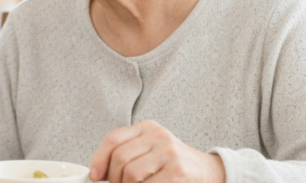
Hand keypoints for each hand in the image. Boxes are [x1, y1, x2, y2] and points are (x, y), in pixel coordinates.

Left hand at [89, 120, 225, 182]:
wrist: (210, 172)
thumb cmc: (174, 165)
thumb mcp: (150, 151)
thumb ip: (127, 156)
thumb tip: (98, 173)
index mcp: (147, 128)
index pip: (113, 139)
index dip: (99, 159)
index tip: (95, 175)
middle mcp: (158, 135)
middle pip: (120, 158)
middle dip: (114, 179)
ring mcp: (169, 152)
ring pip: (131, 174)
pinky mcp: (177, 170)